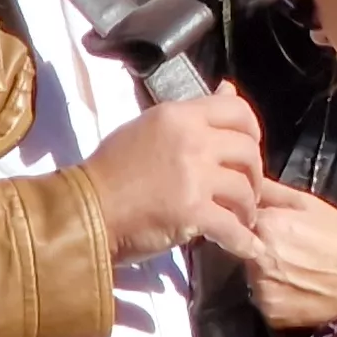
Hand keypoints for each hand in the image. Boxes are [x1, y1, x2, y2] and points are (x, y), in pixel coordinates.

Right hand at [84, 88, 264, 262]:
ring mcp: (193, 176)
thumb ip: (192, 114)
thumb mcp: (148, 128)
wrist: (82, 210)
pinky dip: (244, 241)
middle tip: (245, 190)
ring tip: (240, 218)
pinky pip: (233, 227)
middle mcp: (191, 141)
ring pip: (246, 189)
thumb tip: (229, 89)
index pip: (238, 111)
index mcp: (178, 116)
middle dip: (254, 175)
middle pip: (249, 152)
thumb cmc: (111, 171)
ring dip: (248, 208)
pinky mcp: (192, 211)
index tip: (249, 148)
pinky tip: (247, 247)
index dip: (253, 131)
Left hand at [217, 179, 336, 327]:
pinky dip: (275, 294)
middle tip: (286, 250)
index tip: (266, 227)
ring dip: (264, 273)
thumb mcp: (310, 204)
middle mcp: (256, 258)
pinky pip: (263, 300)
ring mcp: (261, 288)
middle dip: (256, 248)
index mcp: (266, 225)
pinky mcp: (270, 312)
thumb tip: (243, 186)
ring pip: (249, 277)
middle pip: (240, 251)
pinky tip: (297, 289)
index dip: (249, 224)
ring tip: (294, 271)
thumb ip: (271, 192)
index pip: (233, 221)